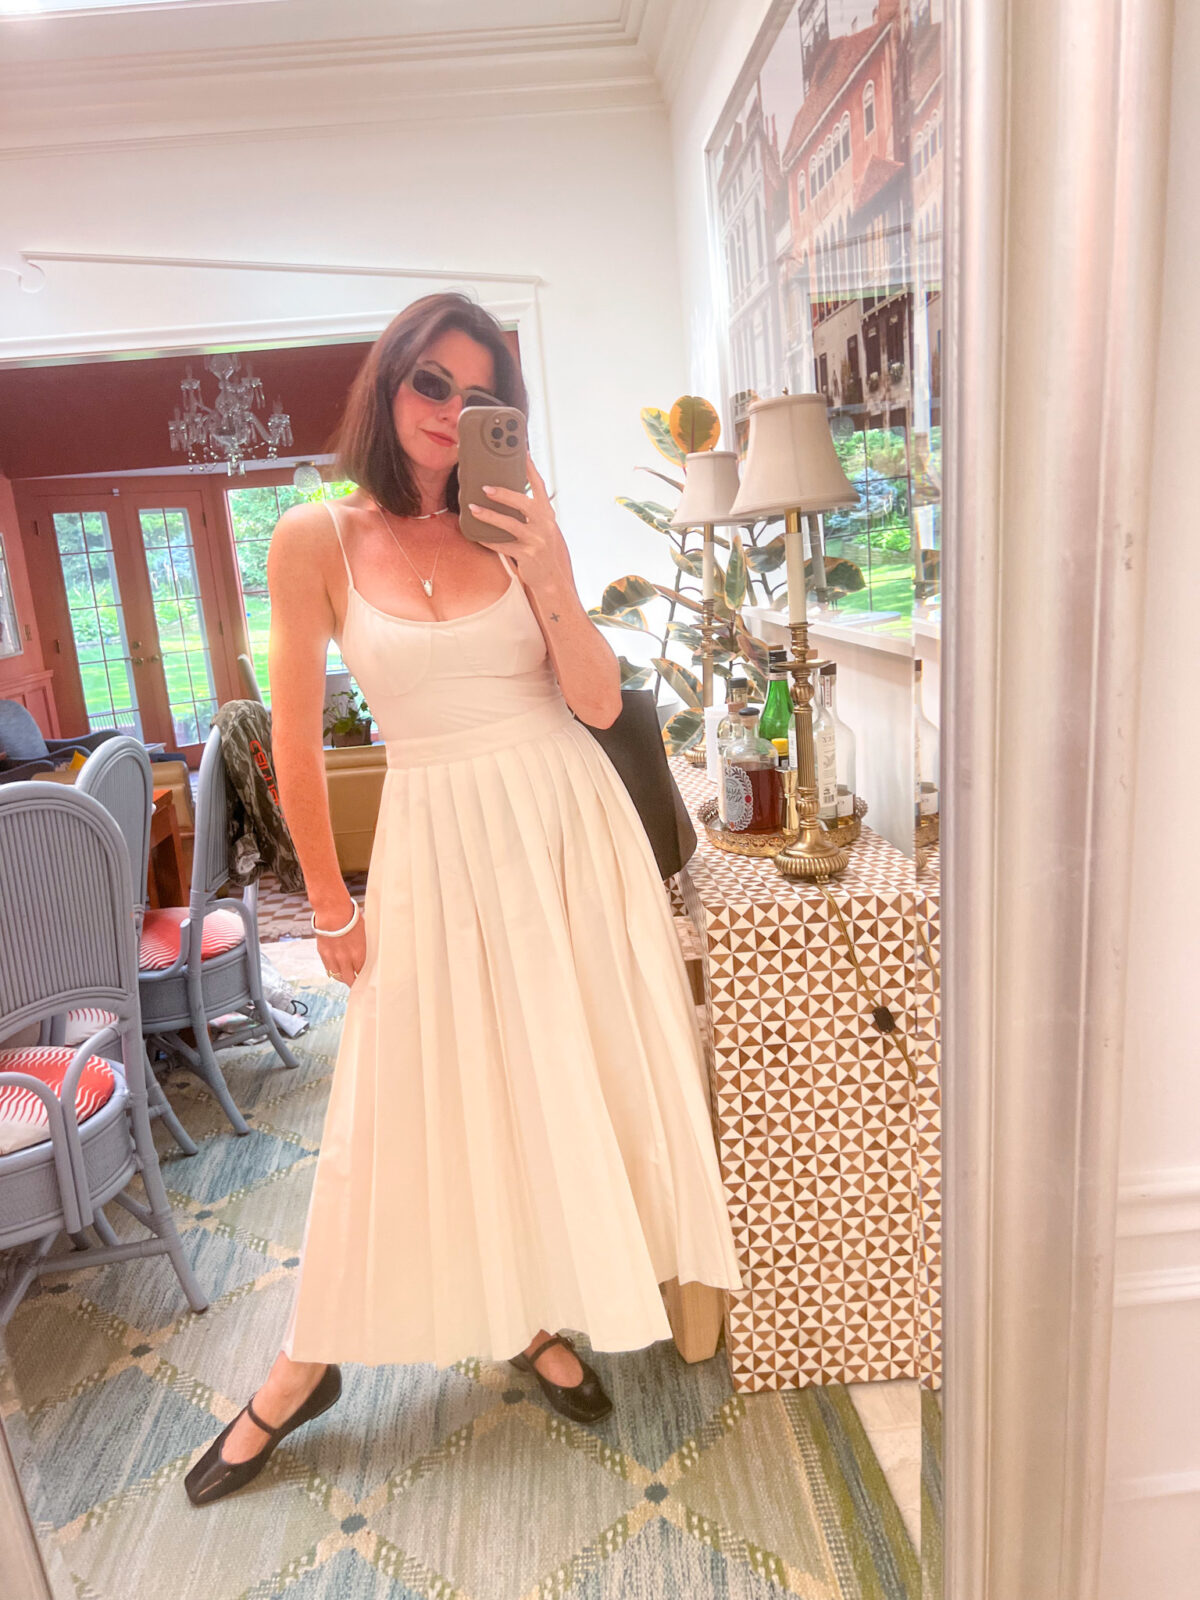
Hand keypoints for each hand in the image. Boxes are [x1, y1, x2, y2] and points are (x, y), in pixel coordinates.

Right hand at [314, 906, 366, 986]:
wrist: (333, 911)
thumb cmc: (351, 919)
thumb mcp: (365, 933)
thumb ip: (367, 947)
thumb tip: (372, 954)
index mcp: (359, 954)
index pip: (363, 974)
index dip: (365, 978)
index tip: (367, 979)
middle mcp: (345, 959)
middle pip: (350, 979)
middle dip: (354, 983)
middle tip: (358, 984)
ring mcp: (333, 958)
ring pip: (339, 977)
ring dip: (344, 978)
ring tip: (348, 978)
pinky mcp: (323, 954)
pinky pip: (329, 969)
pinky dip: (334, 972)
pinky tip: (338, 970)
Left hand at [467, 456, 572, 592]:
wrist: (556, 582)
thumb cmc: (549, 555)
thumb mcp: (547, 531)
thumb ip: (534, 516)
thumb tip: (513, 500)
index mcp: (548, 515)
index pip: (539, 486)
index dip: (529, 468)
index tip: (520, 451)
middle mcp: (544, 525)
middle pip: (522, 502)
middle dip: (503, 493)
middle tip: (485, 487)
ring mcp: (536, 540)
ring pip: (509, 524)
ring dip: (489, 515)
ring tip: (473, 509)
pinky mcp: (526, 555)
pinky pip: (502, 545)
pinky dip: (488, 539)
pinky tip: (476, 534)